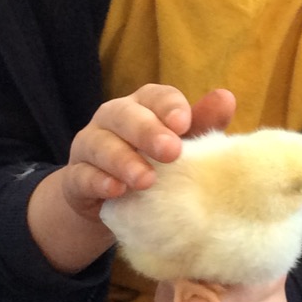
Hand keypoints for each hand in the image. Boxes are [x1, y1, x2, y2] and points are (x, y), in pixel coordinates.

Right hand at [27, 86, 234, 272]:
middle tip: (171, 151)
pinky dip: (98, 182)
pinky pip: (81, 176)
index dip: (169, 106)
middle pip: (125, 115)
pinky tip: (116, 191)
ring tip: (146, 180)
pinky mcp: (74, 178)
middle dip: (147, 131)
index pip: (154, 96)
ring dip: (123, 160)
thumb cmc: (156, 165)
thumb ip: (203, 123)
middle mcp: (113, 119)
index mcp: (143, 106)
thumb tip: (227, 98)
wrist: (113, 205)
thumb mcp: (183, 145)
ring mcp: (90, 146)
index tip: (184, 122)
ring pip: (100, 144)